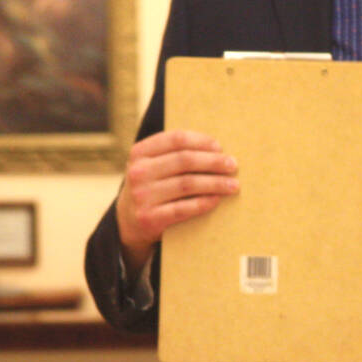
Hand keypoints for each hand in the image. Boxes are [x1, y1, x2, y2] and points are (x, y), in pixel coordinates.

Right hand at [115, 129, 238, 269]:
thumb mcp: (152, 165)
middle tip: (233, 165)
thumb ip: (173, 153)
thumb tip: (217, 149)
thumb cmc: (152, 186)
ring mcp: (142, 196)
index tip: (219, 147)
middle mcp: (138, 172)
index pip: (176, 139)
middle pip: (185, 160)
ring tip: (233, 185)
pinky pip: (183, 208)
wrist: (128, 222)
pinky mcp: (150, 218)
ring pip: (187, 184)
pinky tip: (217, 199)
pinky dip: (203, 203)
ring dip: (215, 183)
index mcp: (140, 152)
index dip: (202, 141)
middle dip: (213, 162)